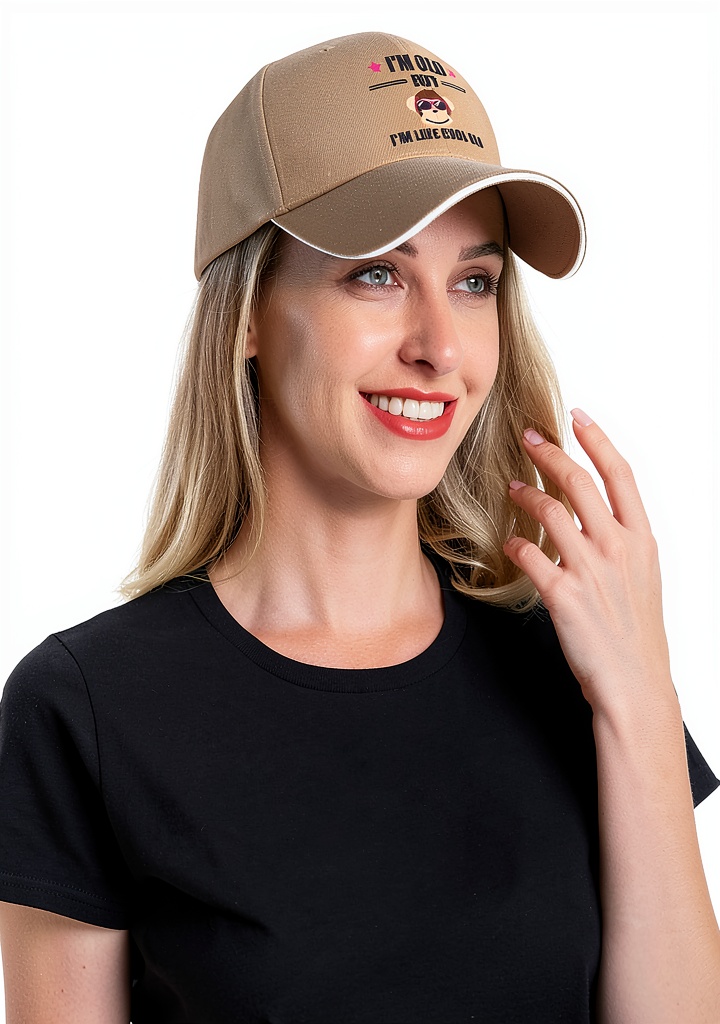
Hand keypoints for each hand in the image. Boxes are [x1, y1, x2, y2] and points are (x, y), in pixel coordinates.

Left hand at [503, 409, 673, 713]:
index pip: (620, 474)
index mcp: (642, 539)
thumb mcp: (642, 577)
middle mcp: (618, 548)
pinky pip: (530, 555)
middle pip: (579, 482)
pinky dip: (516, 543)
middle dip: (550, 453)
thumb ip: (621, 540)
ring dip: (526, 494)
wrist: (634, 683)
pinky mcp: (564, 596)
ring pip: (550, 511)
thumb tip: (595, 512)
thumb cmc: (635, 632)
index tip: (577, 416)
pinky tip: (509, 542)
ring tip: (512, 487)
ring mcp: (591, 570)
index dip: (597, 440)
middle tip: (528, 437)